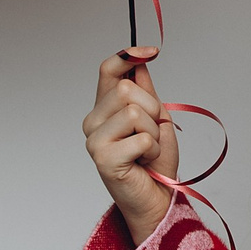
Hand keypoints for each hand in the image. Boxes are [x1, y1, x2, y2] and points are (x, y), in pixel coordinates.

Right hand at [83, 49, 179, 248]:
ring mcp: (94, 140)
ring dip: (154, 132)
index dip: (129, 55)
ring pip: (134, 112)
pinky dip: (153, 149)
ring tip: (148, 150)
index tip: (153, 51)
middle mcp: (93, 122)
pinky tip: (144, 162)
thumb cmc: (155, 162)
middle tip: (152, 134)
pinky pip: (141, 137)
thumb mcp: (155, 118)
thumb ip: (145, 91)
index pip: (108, 70)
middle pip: (126, 90)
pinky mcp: (103, 158)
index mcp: (103, 109)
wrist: (158, 198)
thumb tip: (140, 62)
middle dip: (152, 110)